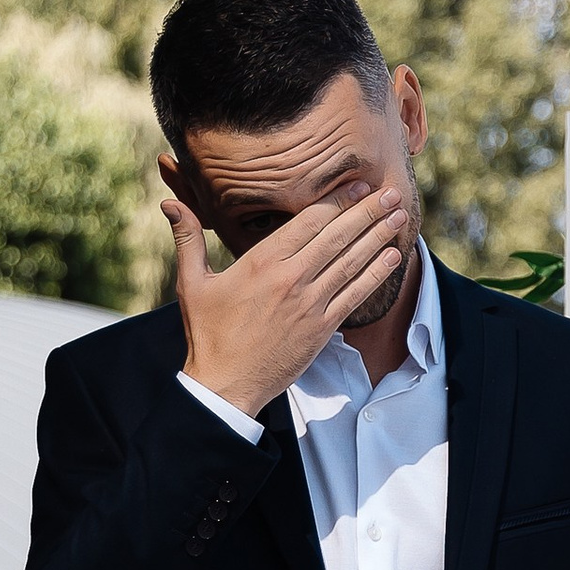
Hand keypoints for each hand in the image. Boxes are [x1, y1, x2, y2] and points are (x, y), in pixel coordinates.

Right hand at [164, 181, 416, 420]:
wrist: (224, 384)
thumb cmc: (207, 333)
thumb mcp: (192, 282)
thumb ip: (188, 239)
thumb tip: (170, 204)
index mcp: (261, 262)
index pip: (308, 221)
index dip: (337, 200)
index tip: (359, 185)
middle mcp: (290, 279)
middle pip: (336, 236)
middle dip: (367, 211)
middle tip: (391, 192)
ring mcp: (309, 304)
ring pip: (351, 262)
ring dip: (378, 237)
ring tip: (399, 216)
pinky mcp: (322, 328)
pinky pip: (355, 294)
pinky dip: (376, 274)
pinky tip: (393, 256)